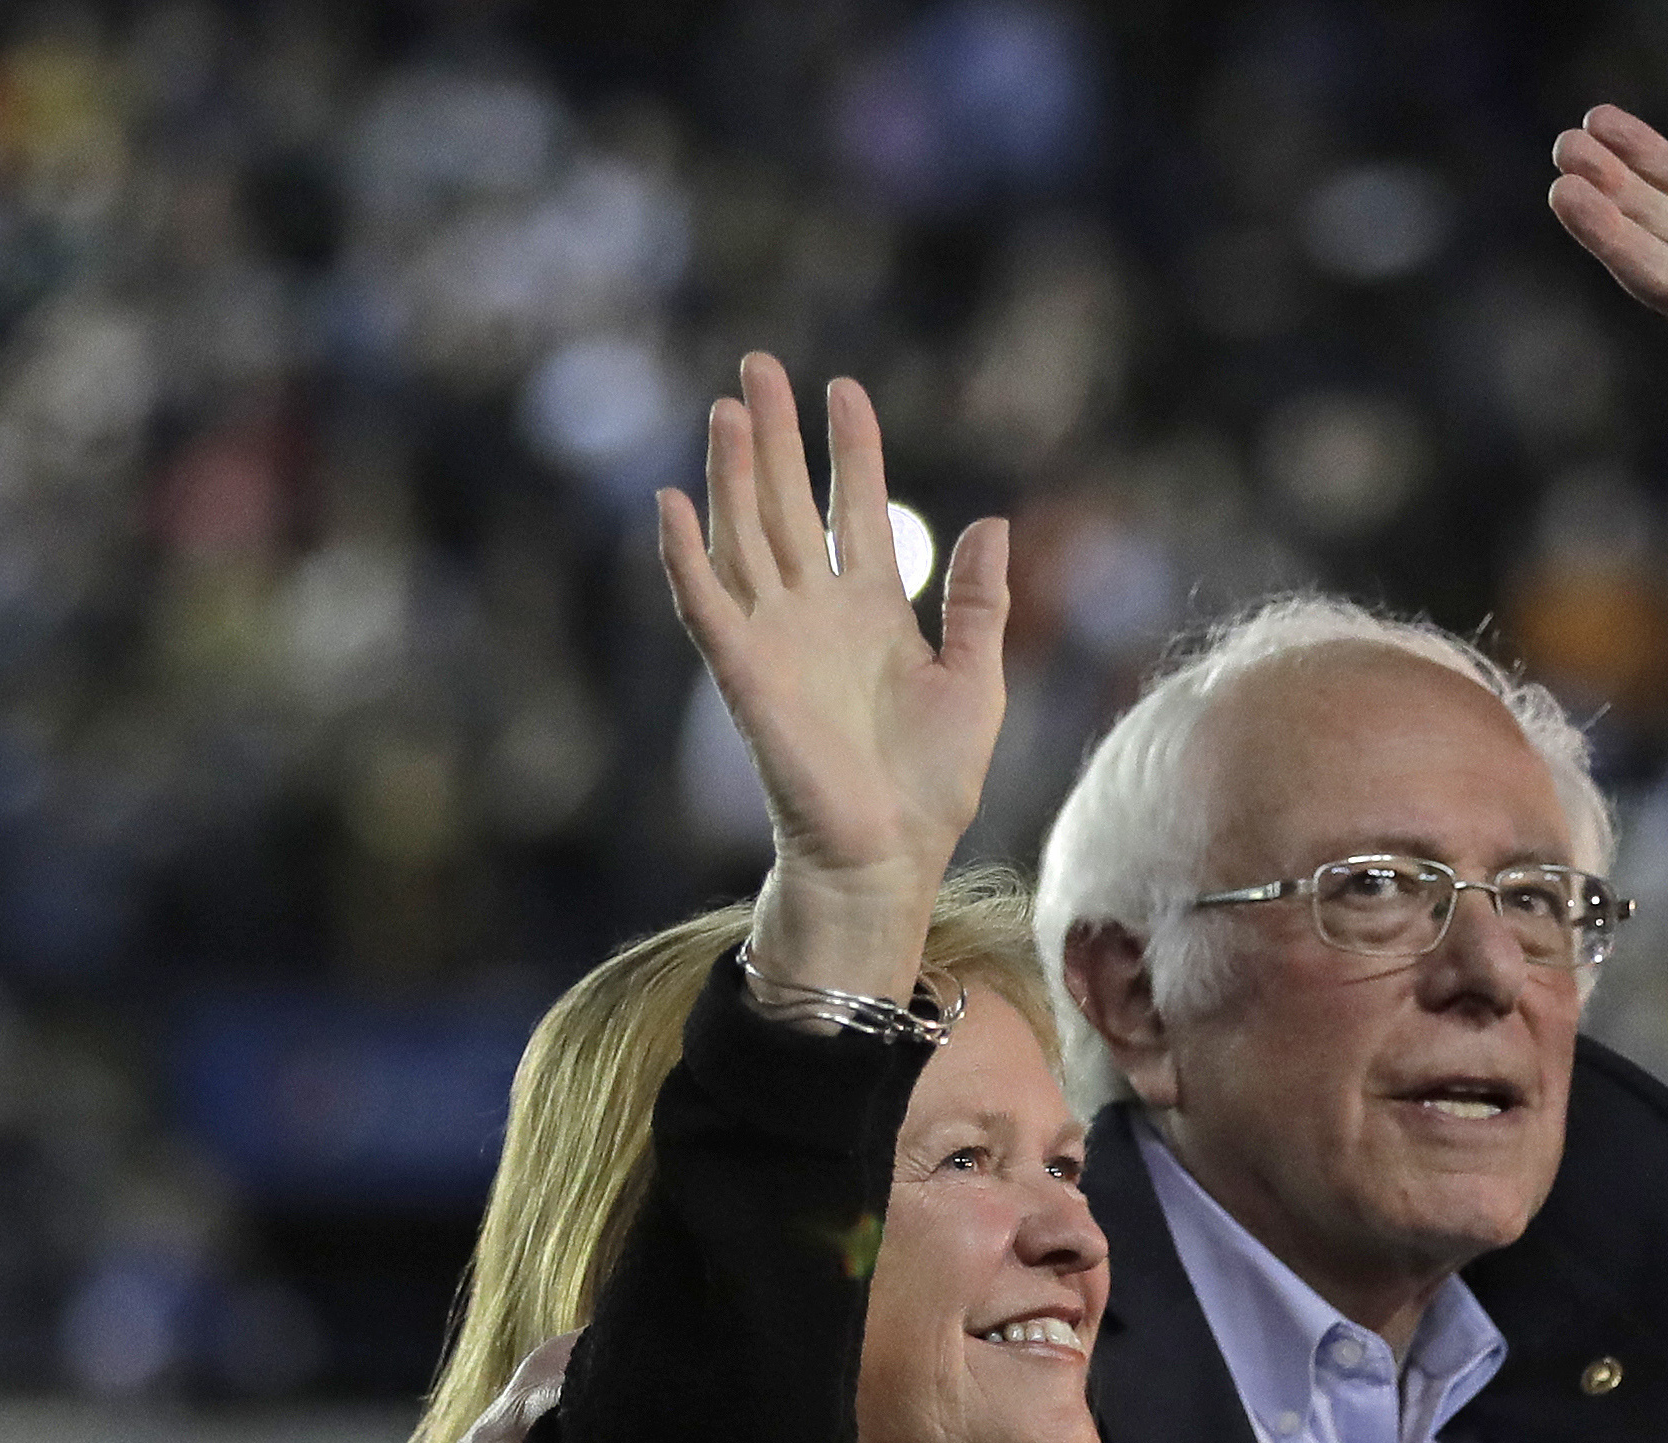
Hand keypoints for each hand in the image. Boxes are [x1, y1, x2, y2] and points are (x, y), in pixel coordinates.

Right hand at [656, 352, 1009, 998]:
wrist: (892, 853)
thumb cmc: (933, 781)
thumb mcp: (975, 678)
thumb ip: (978, 601)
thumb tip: (992, 521)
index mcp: (872, 610)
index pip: (855, 508)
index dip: (850, 449)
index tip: (843, 388)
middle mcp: (816, 613)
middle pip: (786, 504)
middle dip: (774, 437)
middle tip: (758, 364)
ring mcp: (775, 639)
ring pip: (744, 536)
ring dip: (731, 474)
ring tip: (727, 408)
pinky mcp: (744, 674)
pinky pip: (706, 605)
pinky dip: (686, 556)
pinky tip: (675, 501)